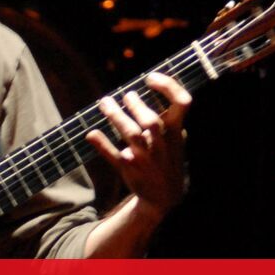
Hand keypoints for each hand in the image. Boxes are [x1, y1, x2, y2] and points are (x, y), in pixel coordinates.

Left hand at [84, 72, 190, 221]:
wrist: (164, 197)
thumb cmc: (167, 158)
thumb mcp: (175, 139)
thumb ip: (166, 117)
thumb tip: (151, 89)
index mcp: (175, 133)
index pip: (182, 103)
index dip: (168, 87)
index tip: (150, 78)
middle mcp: (162, 145)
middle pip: (151, 122)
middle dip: (137, 106)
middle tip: (126, 95)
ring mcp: (145, 158)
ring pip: (131, 135)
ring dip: (116, 117)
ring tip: (105, 102)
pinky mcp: (128, 168)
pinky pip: (114, 155)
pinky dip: (102, 144)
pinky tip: (91, 133)